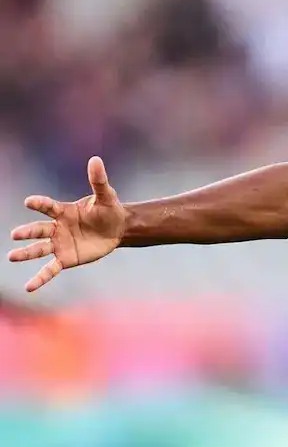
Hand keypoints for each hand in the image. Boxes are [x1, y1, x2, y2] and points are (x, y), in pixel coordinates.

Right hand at [8, 157, 126, 292]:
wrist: (118, 229)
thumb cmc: (109, 210)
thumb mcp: (106, 196)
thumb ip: (98, 180)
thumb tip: (96, 159)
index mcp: (64, 211)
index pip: (48, 206)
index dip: (39, 203)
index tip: (29, 201)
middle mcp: (57, 228)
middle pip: (38, 230)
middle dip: (27, 232)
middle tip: (14, 235)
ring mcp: (59, 244)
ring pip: (39, 249)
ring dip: (26, 253)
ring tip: (12, 256)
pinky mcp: (65, 259)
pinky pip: (50, 269)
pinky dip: (40, 278)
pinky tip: (29, 287)